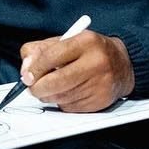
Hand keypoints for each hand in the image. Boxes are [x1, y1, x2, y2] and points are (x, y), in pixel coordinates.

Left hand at [19, 30, 134, 112]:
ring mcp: (99, 84)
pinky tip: (69, 92)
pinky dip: (62, 102)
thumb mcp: (66, 41)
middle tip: (32, 87)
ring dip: (49, 96)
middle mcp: (95, 63)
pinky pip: (70, 107)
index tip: (27, 76)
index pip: (51, 57)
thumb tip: (26, 71)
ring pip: (60, 97)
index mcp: (85, 42)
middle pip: (55, 82)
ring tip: (52, 87)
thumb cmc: (89, 51)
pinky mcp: (100, 101)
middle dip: (37, 88)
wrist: (123, 65)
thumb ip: (41, 50)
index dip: (34, 69)